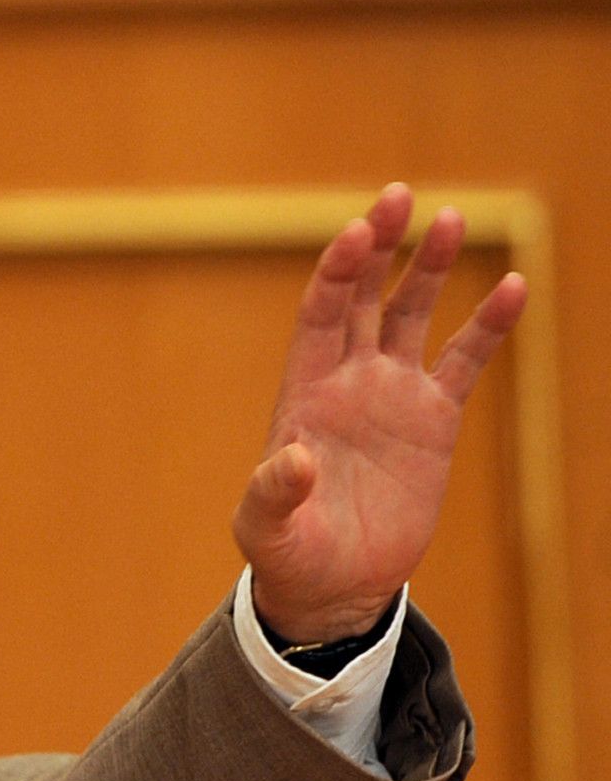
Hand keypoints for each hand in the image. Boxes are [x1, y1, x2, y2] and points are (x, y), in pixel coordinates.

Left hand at [232, 183, 526, 642]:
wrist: (334, 583)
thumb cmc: (289, 553)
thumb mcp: (267, 528)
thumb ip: (274, 493)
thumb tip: (293, 459)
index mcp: (303, 392)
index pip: (320, 314)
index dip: (337, 273)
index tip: (355, 234)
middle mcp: (348, 380)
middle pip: (365, 297)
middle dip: (378, 247)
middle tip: (398, 197)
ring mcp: (392, 394)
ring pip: (413, 314)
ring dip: (428, 269)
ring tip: (450, 219)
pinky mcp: (433, 419)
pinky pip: (465, 360)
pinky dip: (488, 325)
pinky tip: (513, 286)